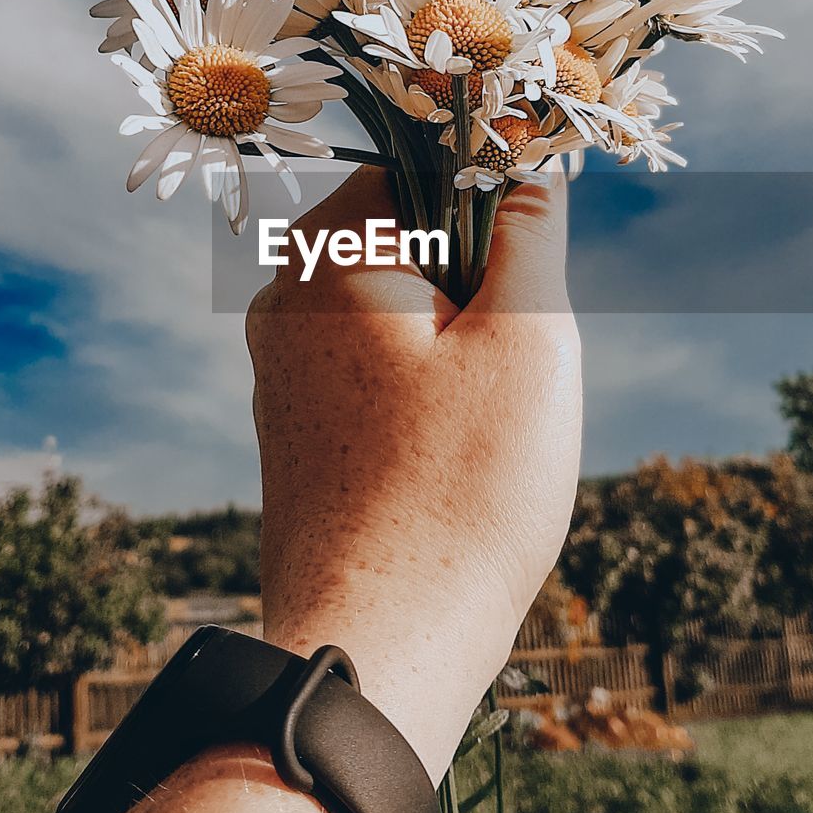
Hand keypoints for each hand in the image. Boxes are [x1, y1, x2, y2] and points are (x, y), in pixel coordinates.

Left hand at [247, 167, 582, 781]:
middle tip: (513, 361)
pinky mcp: (293, 428)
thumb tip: (530, 174)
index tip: (532, 264)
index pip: (416, 167)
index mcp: (327, 256)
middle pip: (404, 239)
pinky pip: (371, 368)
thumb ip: (531, 232)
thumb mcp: (527, 337)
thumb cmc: (461, 489)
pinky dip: (422, 388)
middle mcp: (284, 300)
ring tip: (483, 420)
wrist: (377, 645)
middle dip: (475, 282)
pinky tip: (449, 453)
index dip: (488, 200)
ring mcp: (280, 369)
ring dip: (455, 340)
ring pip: (394, 308)